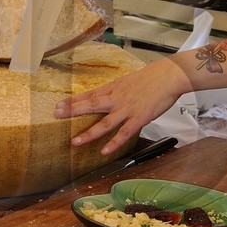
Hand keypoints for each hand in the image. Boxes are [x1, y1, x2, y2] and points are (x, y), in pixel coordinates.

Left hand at [55, 57, 190, 156]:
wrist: (170, 76)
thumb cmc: (152, 78)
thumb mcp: (129, 81)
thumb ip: (117, 91)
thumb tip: (107, 97)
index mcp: (114, 88)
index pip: (89, 94)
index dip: (73, 101)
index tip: (58, 105)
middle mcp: (117, 98)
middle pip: (91, 105)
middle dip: (73, 111)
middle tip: (57, 115)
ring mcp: (127, 109)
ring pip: (105, 123)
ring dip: (89, 133)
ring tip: (75, 142)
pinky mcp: (139, 118)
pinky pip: (124, 132)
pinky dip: (114, 142)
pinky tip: (105, 150)